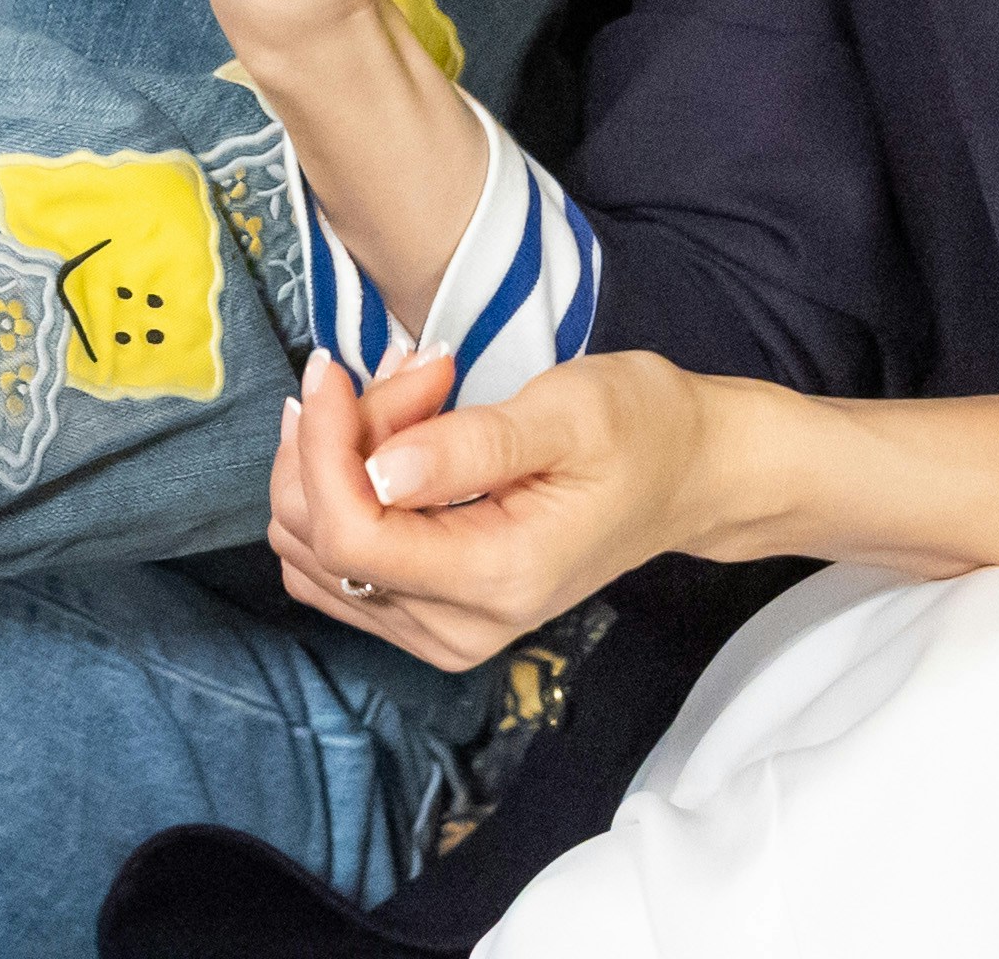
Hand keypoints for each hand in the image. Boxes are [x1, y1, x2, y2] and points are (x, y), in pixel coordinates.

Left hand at [270, 344, 716, 673]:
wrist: (685, 476)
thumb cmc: (640, 432)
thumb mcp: (567, 414)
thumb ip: (471, 446)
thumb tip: (378, 472)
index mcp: (496, 578)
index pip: (350, 536)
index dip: (320, 445)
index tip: (334, 367)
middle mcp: (458, 626)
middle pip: (320, 540)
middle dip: (339, 437)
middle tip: (416, 370)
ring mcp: (438, 629)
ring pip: (313, 550)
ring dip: (336, 458)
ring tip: (416, 393)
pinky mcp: (426, 614)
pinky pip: (336, 561)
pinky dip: (344, 487)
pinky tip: (397, 433)